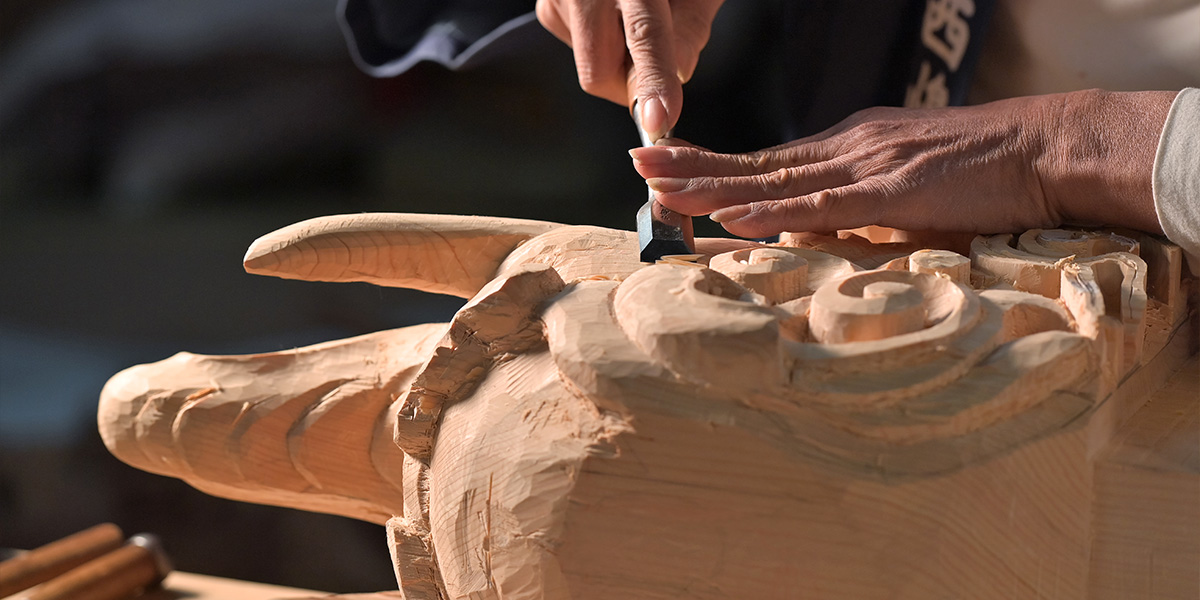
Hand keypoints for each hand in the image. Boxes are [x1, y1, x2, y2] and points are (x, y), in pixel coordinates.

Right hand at [536, 0, 724, 137]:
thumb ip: (691, 30)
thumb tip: (675, 81)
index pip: (644, 36)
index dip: (652, 81)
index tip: (656, 119)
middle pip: (599, 74)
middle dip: (632, 86)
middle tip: (659, 70)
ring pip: (589, 67)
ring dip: (619, 61)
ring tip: (636, 16)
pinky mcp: (547, 6)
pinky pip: (576, 49)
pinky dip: (603, 43)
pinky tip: (613, 13)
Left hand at [630, 90, 1175, 238]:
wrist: (1044, 149)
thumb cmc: (981, 175)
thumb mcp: (903, 189)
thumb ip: (851, 207)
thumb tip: (801, 231)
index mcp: (848, 149)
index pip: (768, 162)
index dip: (714, 166)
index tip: (667, 169)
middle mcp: (846, 149)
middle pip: (757, 163)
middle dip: (693, 165)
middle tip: (637, 163)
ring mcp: (867, 167)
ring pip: (776, 179)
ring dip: (714, 185)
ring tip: (661, 185)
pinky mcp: (894, 191)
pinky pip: (824, 205)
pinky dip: (775, 211)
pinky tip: (733, 215)